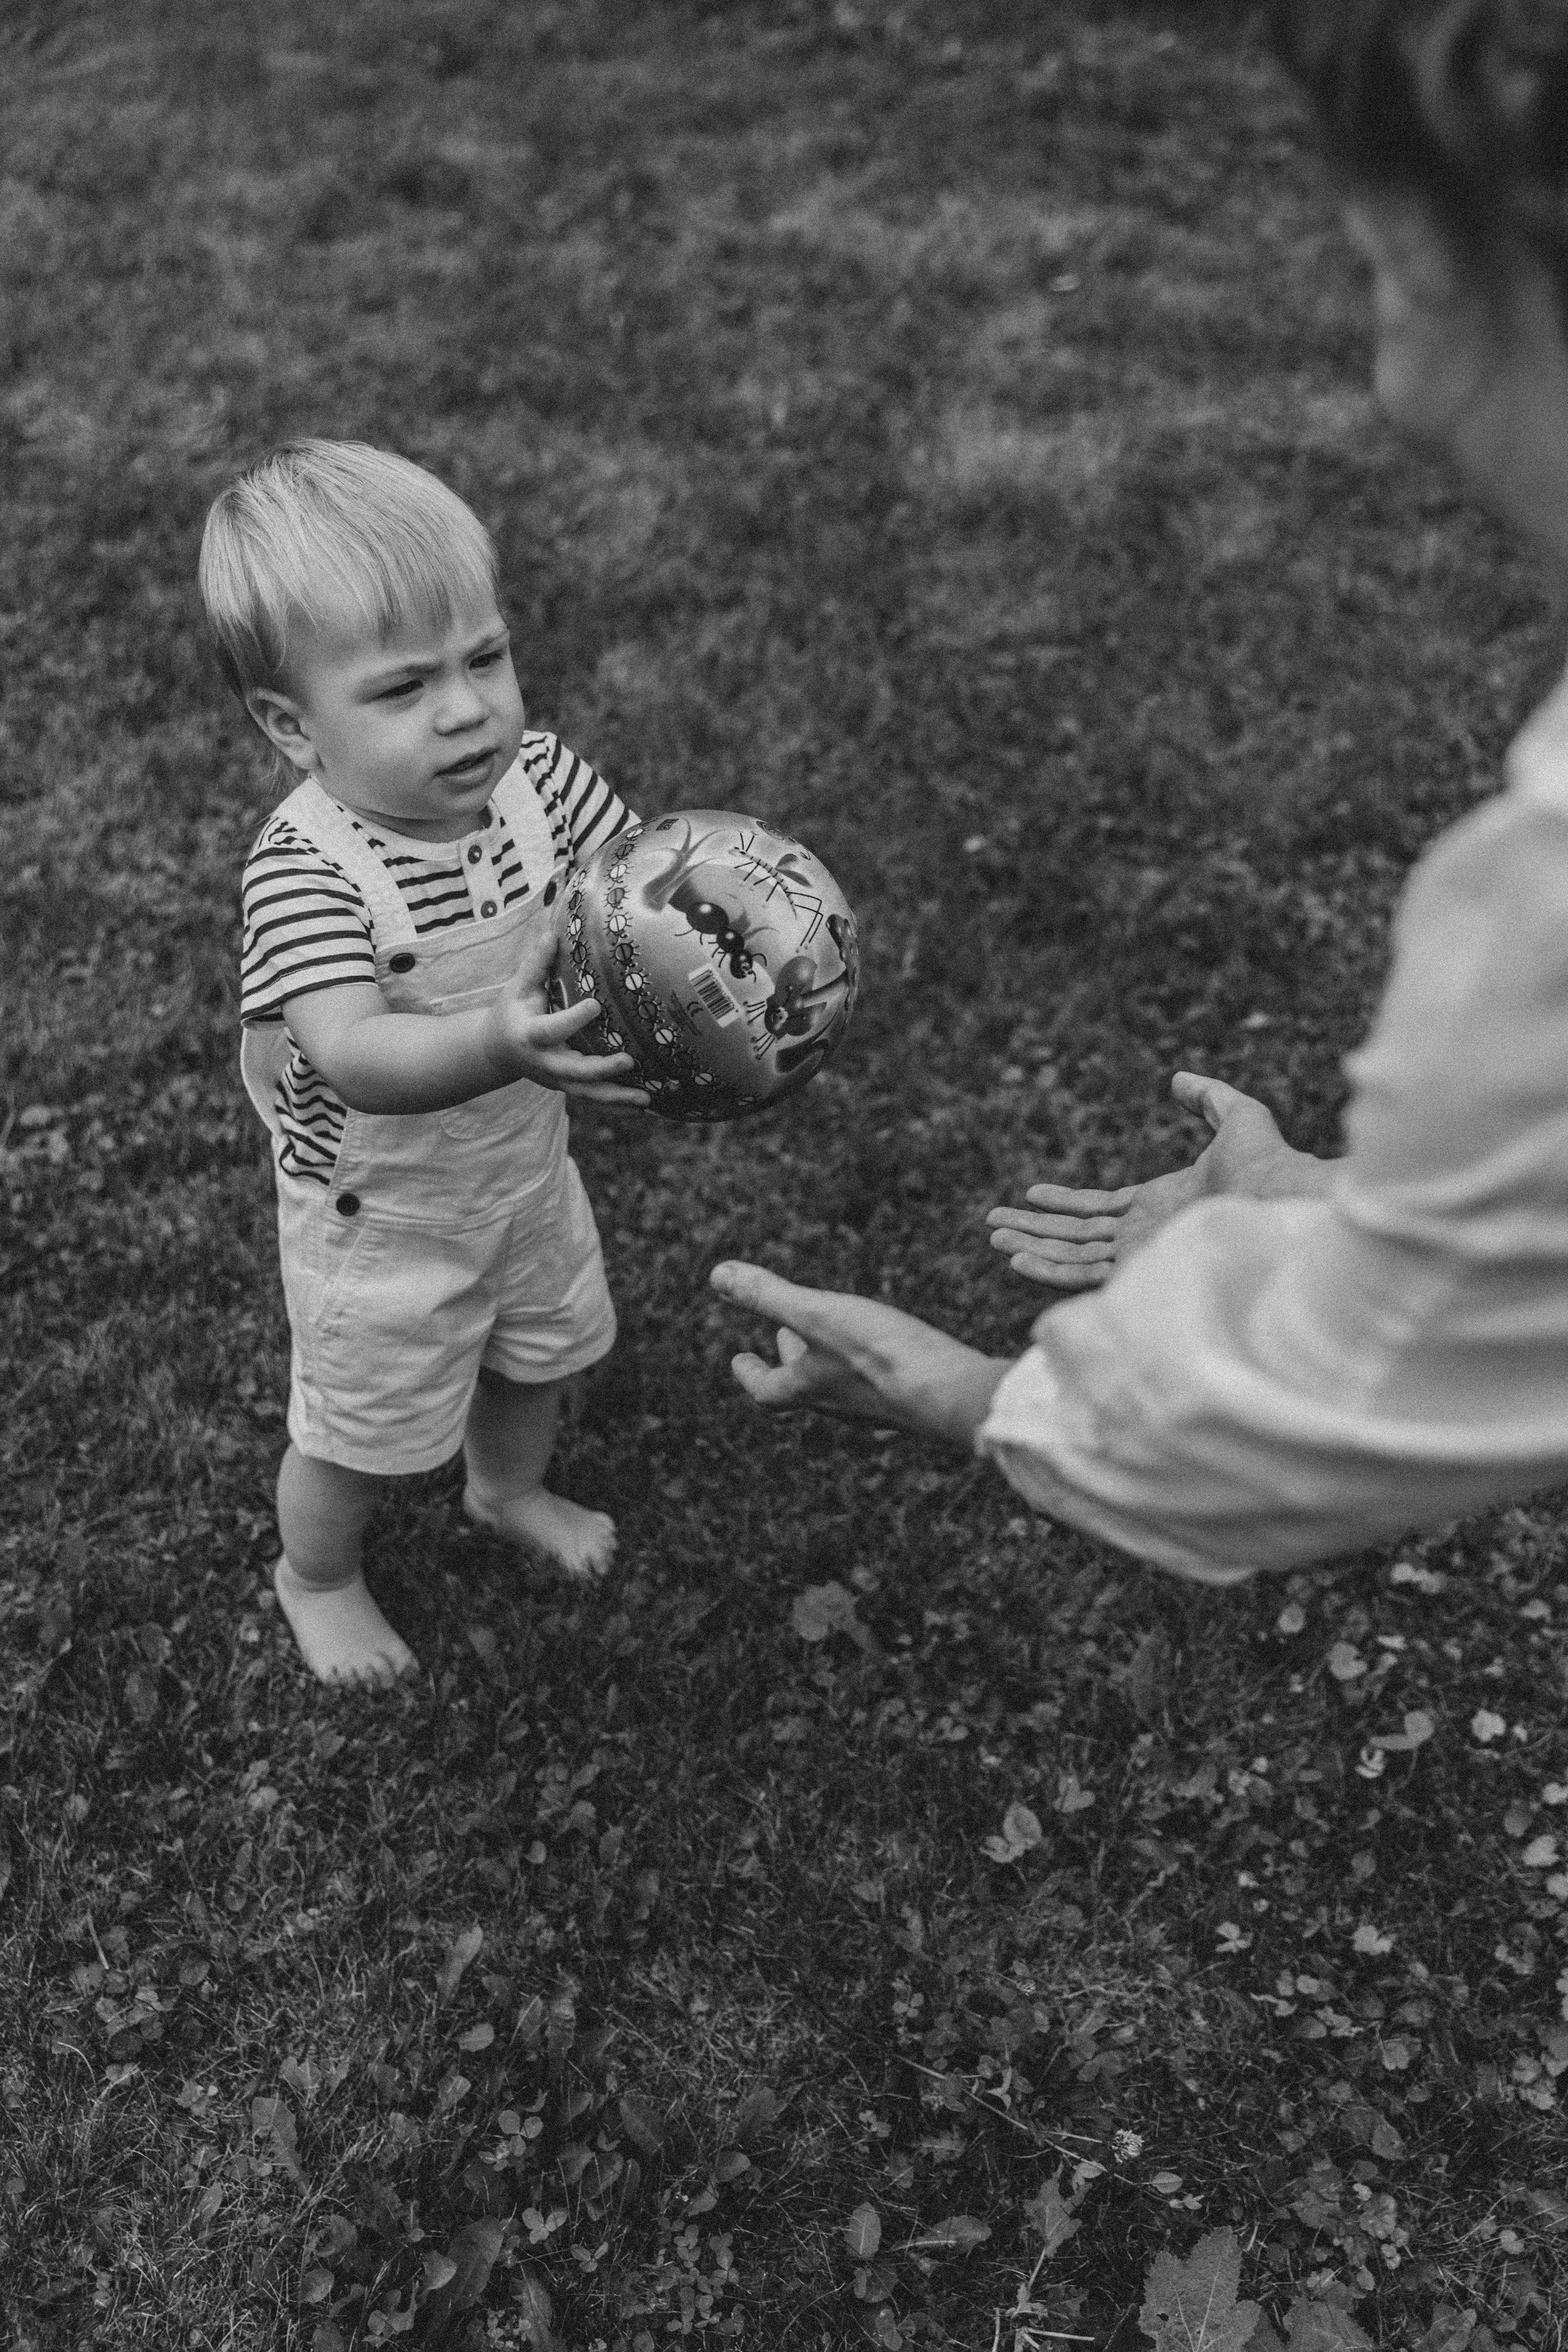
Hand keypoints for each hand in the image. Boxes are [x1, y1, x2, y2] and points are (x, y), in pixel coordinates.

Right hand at [486, 928, 647, 1108]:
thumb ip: (536, 964)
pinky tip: (645, 1105)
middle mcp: (545, 1062)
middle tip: (629, 1060)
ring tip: (646, 1098)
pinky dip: (618, 1103)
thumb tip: (554, 932)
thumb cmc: (511, 1013)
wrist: (495, 1052)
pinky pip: (594, 1099)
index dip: (573, 1020)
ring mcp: (557, 1080)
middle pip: (574, 1072)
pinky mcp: (567, 1088)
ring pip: (588, 1093)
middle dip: (601, 1069)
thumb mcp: (517, 988)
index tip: (596, 1005)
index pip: (552, 1029)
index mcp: (530, 1035)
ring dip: (617, 1097)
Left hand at [710, 1261, 1010, 1446]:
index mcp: (810, 1390)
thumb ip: (768, 1295)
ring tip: (832, 1342)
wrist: (949, 1394)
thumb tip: (717, 1275)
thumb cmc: (877, 1356)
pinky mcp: (912, 1404)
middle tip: (783, 1339)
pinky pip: (883, 1391)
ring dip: (830, 1366)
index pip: (767, 1390)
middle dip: (791, 1362)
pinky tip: (888, 1363)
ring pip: (843, 1390)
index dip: (750, 1374)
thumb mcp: (815, 1314)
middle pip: (804, 1390)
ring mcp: (879, 1409)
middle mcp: (841, 1406)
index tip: (739, 1359)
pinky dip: (871, 1373)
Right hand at [986, 1069, 1327, 1288]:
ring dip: (1030, 1245)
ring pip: (1072, 1254)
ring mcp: (1142, 1255)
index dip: (1064, 1203)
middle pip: (1076, 1235)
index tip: (1030, 1194)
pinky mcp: (1141, 1271)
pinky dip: (1047, 1267)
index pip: (1101, 1209)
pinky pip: (1083, 1272)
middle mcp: (1146, 1235)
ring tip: (993, 1237)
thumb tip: (1177, 1080)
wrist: (1284, 1199)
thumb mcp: (1236, 1116)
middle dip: (1033, 1229)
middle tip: (992, 1225)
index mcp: (1160, 1204)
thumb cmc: (1268, 1161)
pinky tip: (1015, 1257)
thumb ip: (1207, 1097)